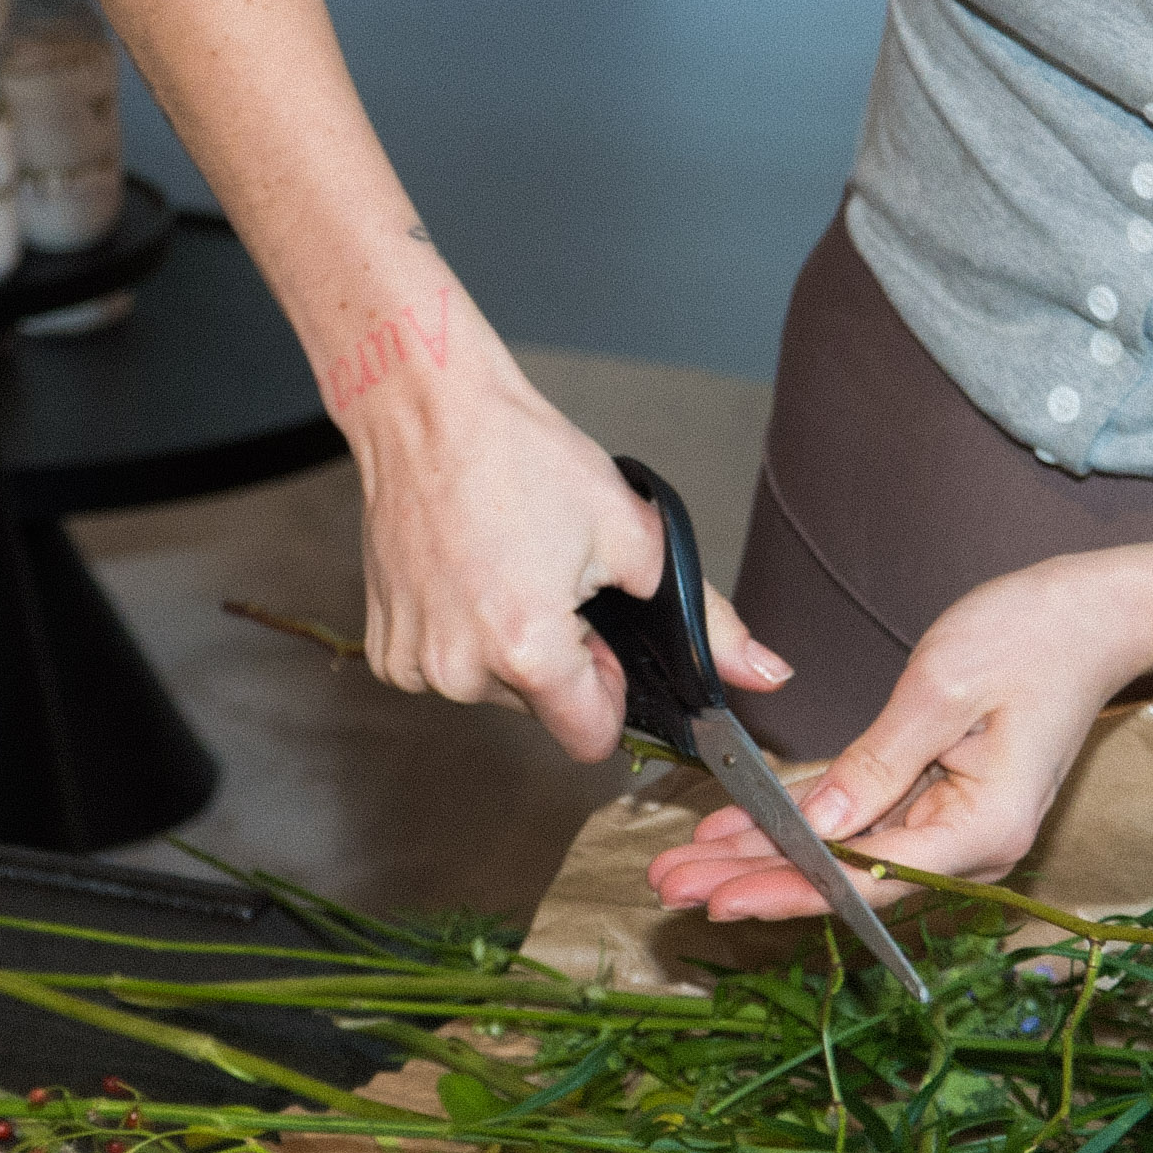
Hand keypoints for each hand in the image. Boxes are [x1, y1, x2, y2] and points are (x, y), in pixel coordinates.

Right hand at [341, 326, 781, 758]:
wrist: (428, 413)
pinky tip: (466, 578)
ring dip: (508, 648)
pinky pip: (445, 670)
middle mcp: (461, 671)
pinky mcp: (384, 649)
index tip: (598, 637)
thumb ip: (708, 619)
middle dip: (558, 661)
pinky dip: (462, 637)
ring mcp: (414, 663)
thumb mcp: (634, 535)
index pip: (591, 739)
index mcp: (528, 651)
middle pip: (542, 711)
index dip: (608, 690)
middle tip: (549, 580)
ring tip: (504, 569)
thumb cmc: (521, 457)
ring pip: (492, 691)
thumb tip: (768, 672)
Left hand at [650, 541, 1152, 921]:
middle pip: (846, 881)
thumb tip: (815, 830)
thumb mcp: (941, 691)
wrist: (1098, 614)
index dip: (784, 891)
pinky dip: (798, 827)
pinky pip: (860, 826)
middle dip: (753, 883)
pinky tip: (735, 831)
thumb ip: (875, 766)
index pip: (865, 879)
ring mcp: (957, 827)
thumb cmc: (1035, 636)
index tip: (715, 896)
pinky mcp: (942, 802)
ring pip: (844, 859)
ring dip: (764, 860)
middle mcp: (971, 845)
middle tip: (667, 883)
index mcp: (981, 828)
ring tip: (682, 866)